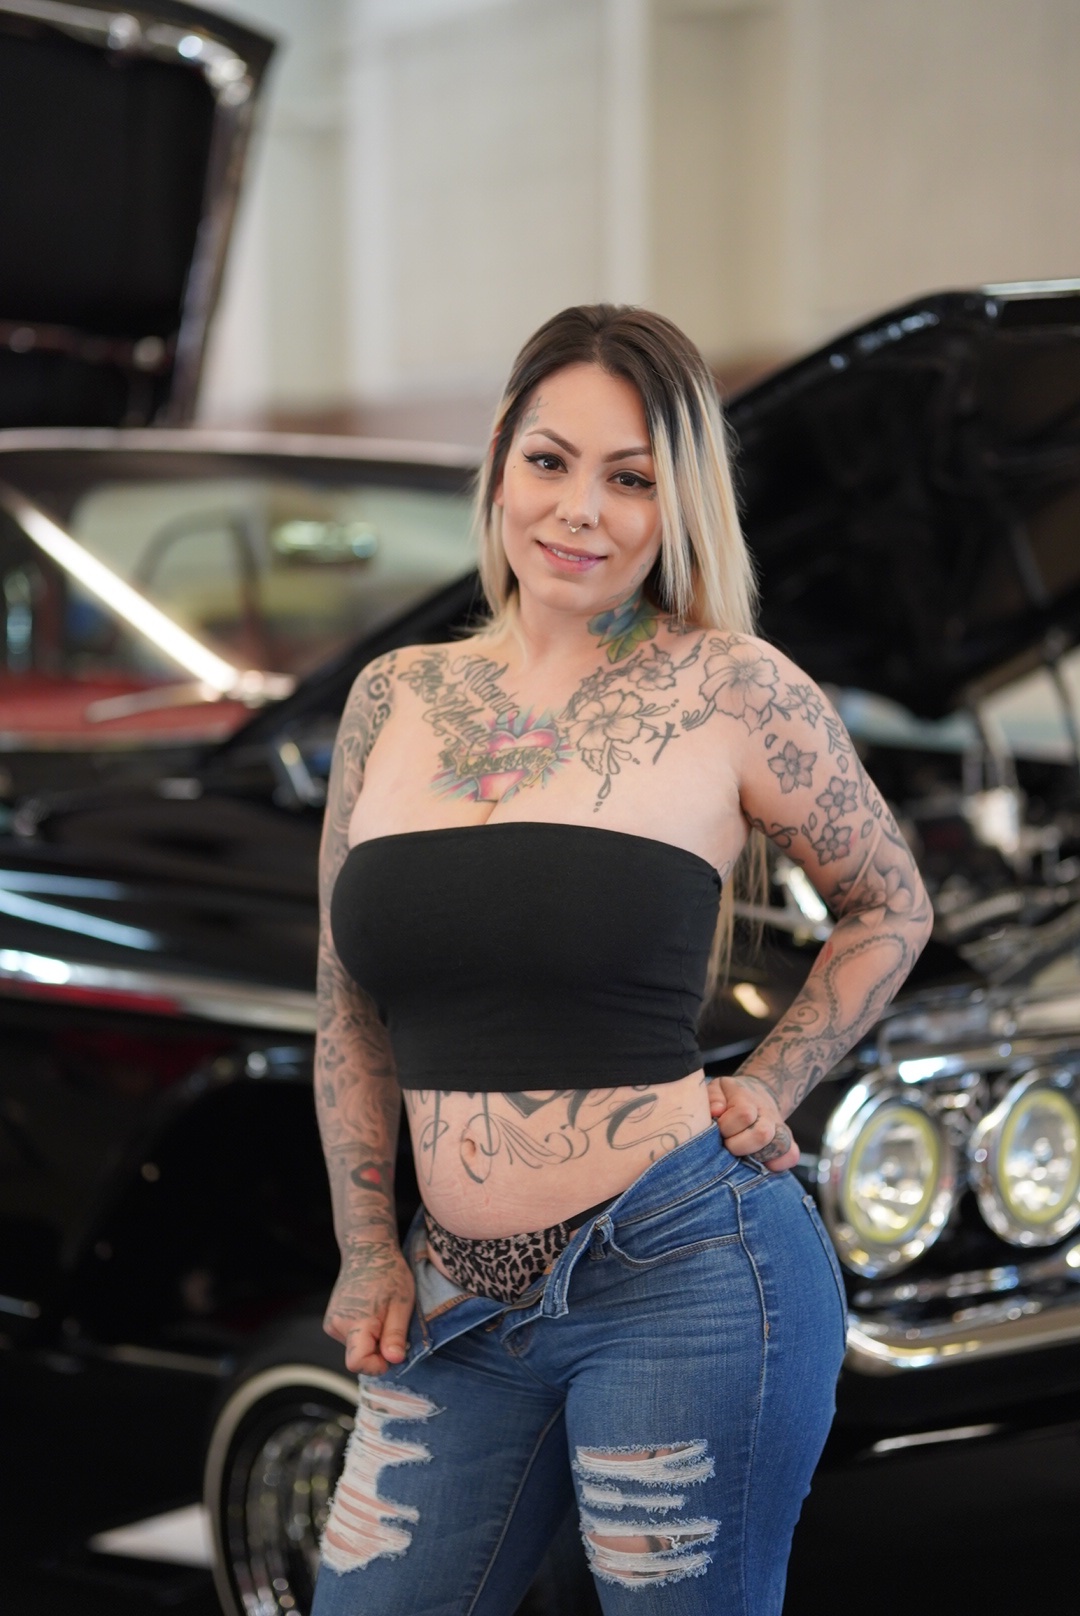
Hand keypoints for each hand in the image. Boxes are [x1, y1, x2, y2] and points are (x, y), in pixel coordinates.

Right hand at [323, 1238, 415, 1375]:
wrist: (367, 1251)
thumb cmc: (389, 1274)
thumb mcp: (402, 1304)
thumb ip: (395, 1334)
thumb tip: (394, 1361)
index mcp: (355, 1322)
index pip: (357, 1363)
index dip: (377, 1365)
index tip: (393, 1352)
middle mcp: (337, 1325)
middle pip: (358, 1356)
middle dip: (378, 1350)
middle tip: (391, 1324)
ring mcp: (331, 1322)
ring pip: (355, 1348)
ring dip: (371, 1340)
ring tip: (381, 1313)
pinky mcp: (331, 1320)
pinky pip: (350, 1338)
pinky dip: (364, 1332)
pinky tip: (371, 1311)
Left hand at [706, 1075, 799, 1172]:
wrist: (759, 1093)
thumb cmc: (730, 1096)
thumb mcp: (717, 1089)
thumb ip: (713, 1098)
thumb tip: (717, 1111)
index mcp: (747, 1099)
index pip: (744, 1114)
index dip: (727, 1126)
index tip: (718, 1129)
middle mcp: (767, 1114)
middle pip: (763, 1134)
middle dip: (739, 1146)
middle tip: (728, 1144)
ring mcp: (779, 1129)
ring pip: (780, 1146)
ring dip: (758, 1156)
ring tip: (743, 1154)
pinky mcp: (788, 1142)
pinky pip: (792, 1156)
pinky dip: (779, 1164)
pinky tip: (762, 1163)